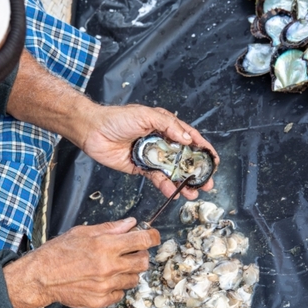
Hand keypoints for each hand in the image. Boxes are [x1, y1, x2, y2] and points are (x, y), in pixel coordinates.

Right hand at [3, 217, 159, 307]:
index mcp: (106, 245)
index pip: (143, 240)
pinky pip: (120, 294)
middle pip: (143, 262)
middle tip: (131, 253)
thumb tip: (131, 224)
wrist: (41, 277)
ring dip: (129, 272)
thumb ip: (110, 228)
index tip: (153, 236)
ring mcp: (106, 285)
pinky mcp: (101, 300)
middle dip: (141, 256)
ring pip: (134, 279)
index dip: (152, 237)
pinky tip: (104, 280)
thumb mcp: (83, 232)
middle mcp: (109, 266)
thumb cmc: (59, 252)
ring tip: (113, 267)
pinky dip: (116, 287)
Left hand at [78, 103, 218, 199]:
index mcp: (164, 126)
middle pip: (184, 157)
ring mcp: (151, 156)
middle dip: (197, 170)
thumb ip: (168, 125)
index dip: (202, 147)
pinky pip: (157, 178)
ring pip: (172, 171)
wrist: (93, 131)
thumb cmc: (117, 118)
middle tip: (208, 181)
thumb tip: (186, 138)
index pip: (189, 137)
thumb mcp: (146, 115)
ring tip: (195, 192)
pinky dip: (166, 186)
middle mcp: (160, 141)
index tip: (213, 158)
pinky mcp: (141, 168)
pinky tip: (174, 192)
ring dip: (184, 182)